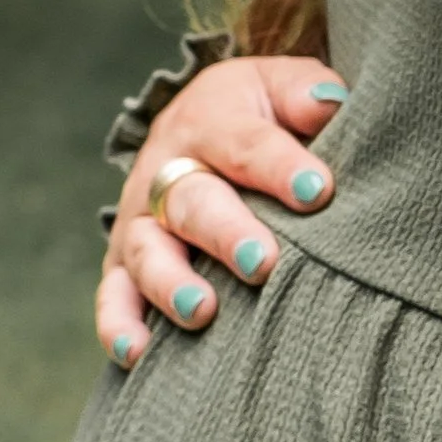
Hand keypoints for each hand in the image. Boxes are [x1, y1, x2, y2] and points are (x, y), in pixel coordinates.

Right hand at [97, 54, 347, 363]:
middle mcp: (166, 170)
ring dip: (171, 283)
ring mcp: (141, 220)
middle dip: (226, 233)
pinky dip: (119, 324)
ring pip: (148, 252)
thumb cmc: (259, 115)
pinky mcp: (123, 263)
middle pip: (193, 202)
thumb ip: (308, 96)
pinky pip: (113, 295)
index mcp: (211, 121)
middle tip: (262, 262)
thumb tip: (329, 105)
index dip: (280, 167)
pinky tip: (137, 353)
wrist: (199, 126)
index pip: (246, 143)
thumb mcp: (280, 88)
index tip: (318, 191)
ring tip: (202, 311)